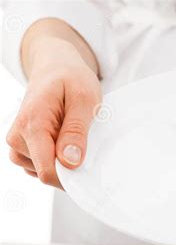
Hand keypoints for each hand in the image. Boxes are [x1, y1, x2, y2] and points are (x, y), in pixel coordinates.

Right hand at [6, 25, 100, 188]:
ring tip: (72, 133)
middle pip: (46, 173)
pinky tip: (65, 139)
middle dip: (69, 164)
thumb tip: (70, 162)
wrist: (55, 67)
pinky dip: (57, 158)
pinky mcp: (24, 147)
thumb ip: (76, 131)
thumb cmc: (71, 79)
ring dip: (63, 160)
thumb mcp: (84, 99)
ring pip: (44, 171)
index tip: (89, 169)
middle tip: (84, 138)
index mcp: (32, 124)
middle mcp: (18, 137)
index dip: (70, 177)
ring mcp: (18, 144)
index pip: (47, 170)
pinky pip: (42, 166)